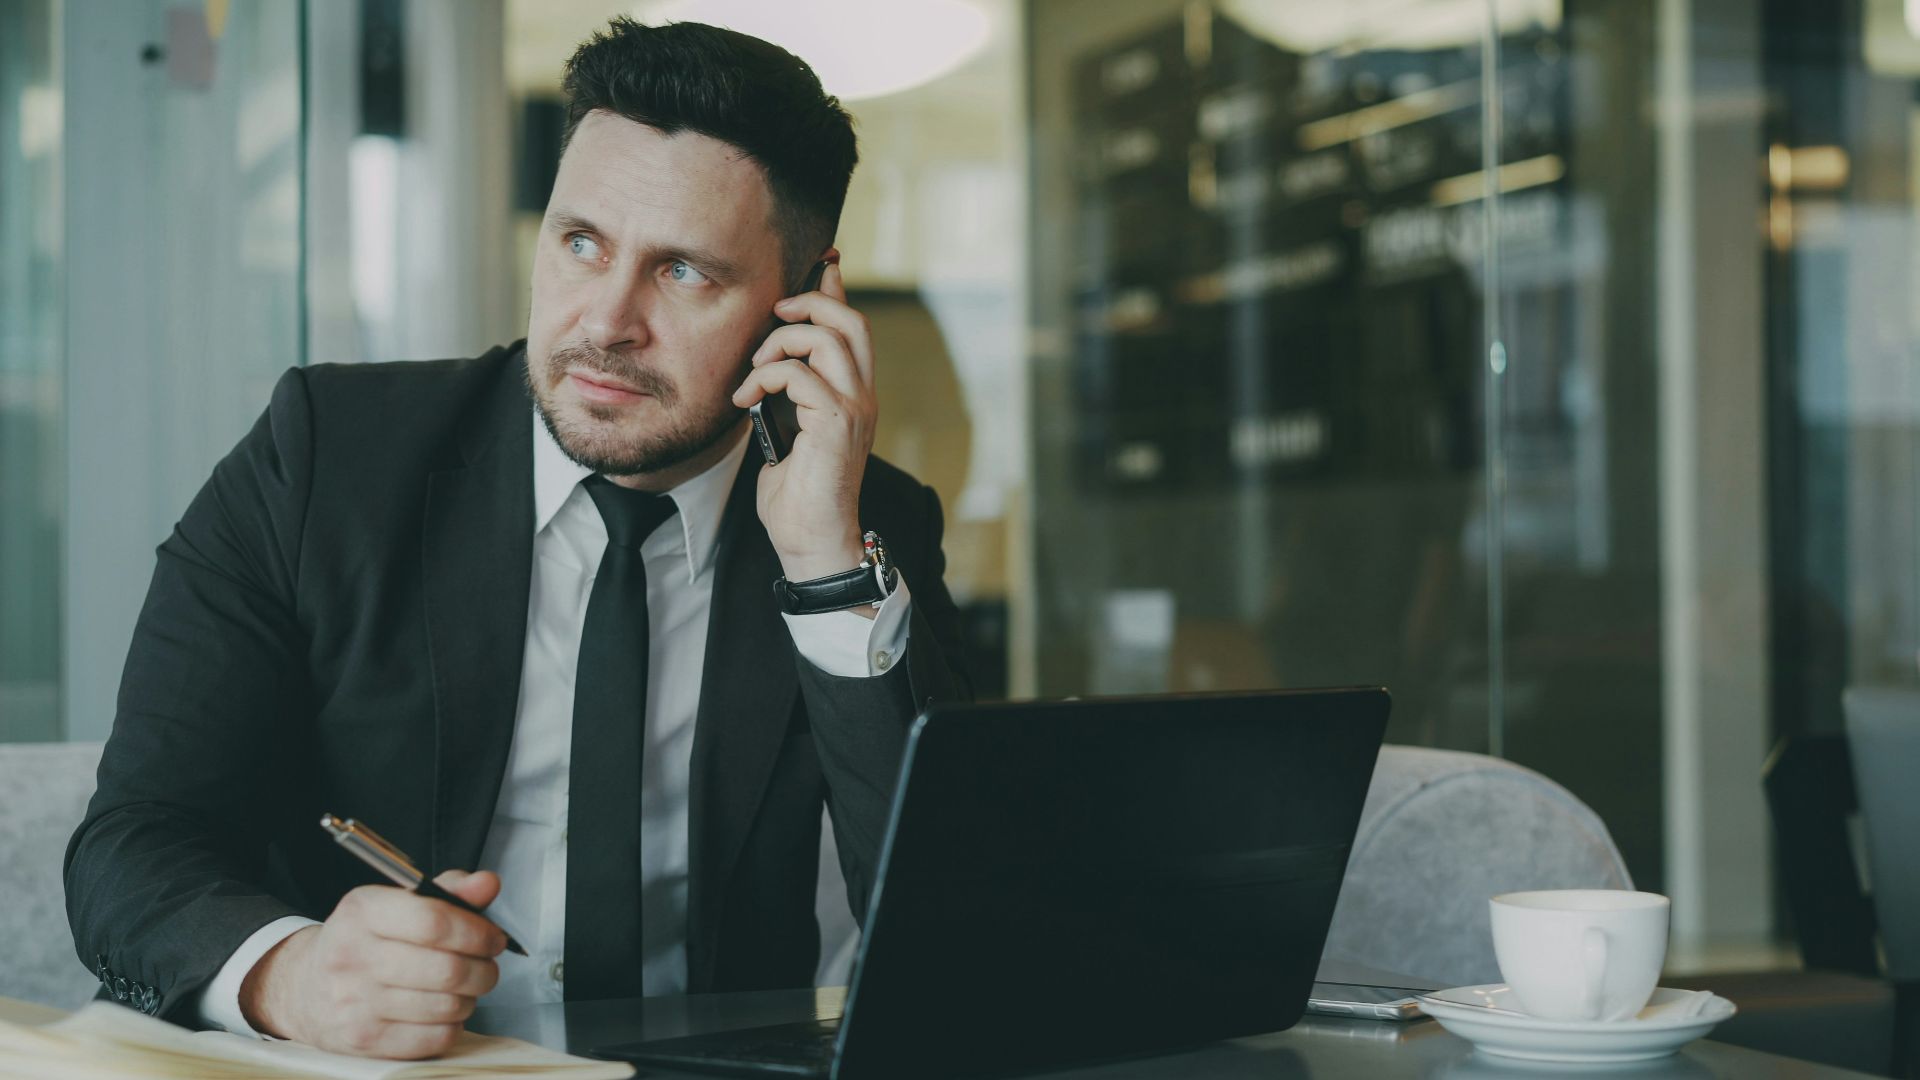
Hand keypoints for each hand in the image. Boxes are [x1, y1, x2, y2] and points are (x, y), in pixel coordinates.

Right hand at [239, 870, 504, 1058]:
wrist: (306, 989)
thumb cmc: (365, 941)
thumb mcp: (397, 903)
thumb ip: (449, 891)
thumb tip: (488, 883)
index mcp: (362, 911)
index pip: (433, 921)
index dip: (477, 931)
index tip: (493, 937)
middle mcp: (352, 955)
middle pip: (446, 968)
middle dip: (483, 969)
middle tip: (487, 965)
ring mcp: (354, 1002)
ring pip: (446, 1005)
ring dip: (470, 997)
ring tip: (464, 988)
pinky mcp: (362, 1040)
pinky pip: (434, 1037)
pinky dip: (453, 1025)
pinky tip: (443, 1012)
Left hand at [732, 259, 876, 602]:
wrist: (811, 539)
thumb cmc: (797, 493)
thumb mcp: (789, 428)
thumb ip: (789, 393)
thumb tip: (766, 361)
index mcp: (854, 392)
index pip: (852, 325)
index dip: (834, 288)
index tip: (817, 261)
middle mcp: (863, 395)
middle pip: (849, 320)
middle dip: (808, 303)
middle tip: (774, 314)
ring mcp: (854, 408)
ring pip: (829, 337)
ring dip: (781, 341)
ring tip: (754, 369)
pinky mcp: (837, 424)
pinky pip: (800, 374)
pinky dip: (766, 378)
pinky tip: (747, 401)